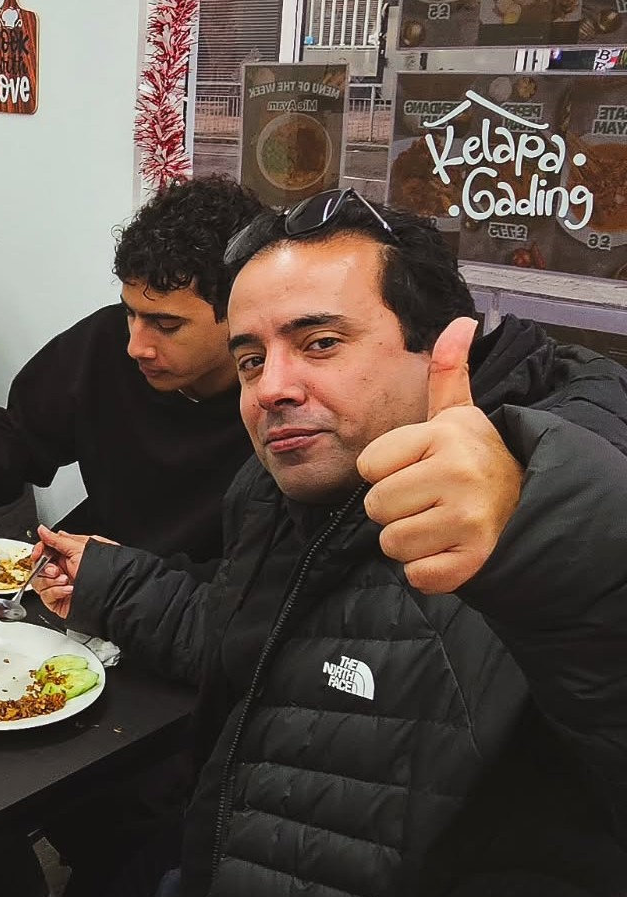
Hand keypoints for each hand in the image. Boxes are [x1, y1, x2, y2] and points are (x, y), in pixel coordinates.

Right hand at [32, 525, 118, 618]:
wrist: (111, 596)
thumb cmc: (103, 572)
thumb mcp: (80, 549)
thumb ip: (58, 540)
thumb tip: (42, 530)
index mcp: (68, 555)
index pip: (44, 551)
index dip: (39, 551)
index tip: (39, 552)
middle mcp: (63, 570)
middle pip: (38, 566)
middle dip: (45, 568)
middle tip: (56, 570)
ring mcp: (59, 586)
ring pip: (38, 581)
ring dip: (51, 581)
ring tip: (66, 580)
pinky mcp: (58, 601)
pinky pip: (45, 595)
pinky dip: (56, 592)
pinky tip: (69, 590)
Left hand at [358, 316, 522, 594]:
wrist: (529, 507)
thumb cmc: (477, 462)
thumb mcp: (460, 416)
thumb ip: (448, 373)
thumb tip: (460, 321)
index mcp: (444, 436)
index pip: (367, 467)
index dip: (387, 471)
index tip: (420, 468)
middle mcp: (458, 474)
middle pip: (374, 507)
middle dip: (396, 509)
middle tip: (431, 500)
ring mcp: (467, 519)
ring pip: (390, 544)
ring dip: (410, 541)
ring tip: (441, 523)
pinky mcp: (471, 561)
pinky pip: (415, 575)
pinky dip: (428, 571)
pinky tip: (450, 550)